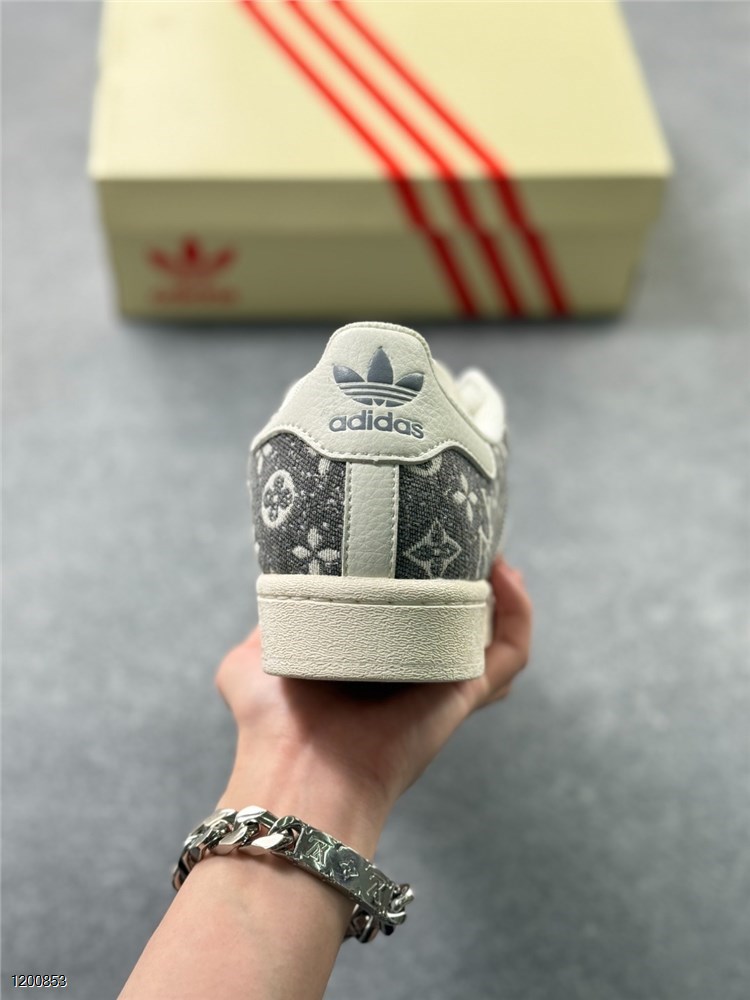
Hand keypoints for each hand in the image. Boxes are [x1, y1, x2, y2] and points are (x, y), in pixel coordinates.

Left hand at [215, 559, 531, 838]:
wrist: (296, 772)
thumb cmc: (269, 725)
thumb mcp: (252, 659)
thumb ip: (268, 623)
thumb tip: (278, 590)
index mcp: (367, 664)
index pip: (404, 620)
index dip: (417, 582)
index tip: (416, 540)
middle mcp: (410, 674)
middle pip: (455, 626)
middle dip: (467, 583)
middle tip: (464, 540)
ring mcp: (442, 685)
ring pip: (492, 637)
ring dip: (501, 594)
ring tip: (490, 553)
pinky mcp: (466, 693)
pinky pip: (511, 653)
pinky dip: (519, 612)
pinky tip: (505, 574)